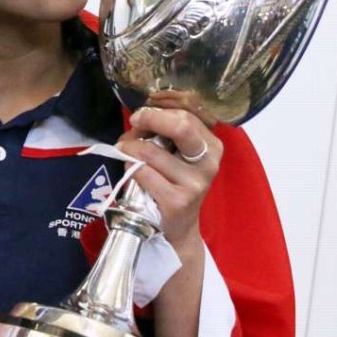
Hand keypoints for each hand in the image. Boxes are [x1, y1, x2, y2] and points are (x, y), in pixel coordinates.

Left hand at [115, 107, 221, 248]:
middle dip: (150, 119)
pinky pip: (144, 173)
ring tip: (125, 151)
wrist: (178, 226)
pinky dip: (130, 167)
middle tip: (134, 123)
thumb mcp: (177, 155)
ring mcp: (195, 183)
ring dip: (130, 148)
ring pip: (152, 152)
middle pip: (180, 127)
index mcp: (212, 146)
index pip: (186, 115)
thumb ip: (166, 132)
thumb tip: (140, 118)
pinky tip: (129, 169)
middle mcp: (208, 163)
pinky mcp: (178, 201)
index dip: (158, 111)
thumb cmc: (172, 182)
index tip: (140, 115)